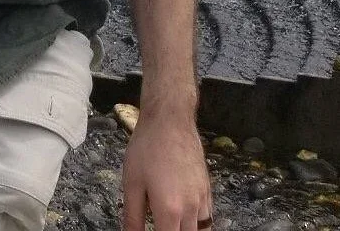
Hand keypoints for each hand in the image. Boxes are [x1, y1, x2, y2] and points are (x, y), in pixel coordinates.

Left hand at [121, 111, 211, 230]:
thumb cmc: (147, 148)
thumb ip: (132, 216)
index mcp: (169, 210)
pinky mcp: (208, 190)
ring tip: (170, 221)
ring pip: (199, 230)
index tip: (150, 228)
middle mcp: (191, 210)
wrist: (170, 120)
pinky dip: (197, 223)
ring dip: (185, 230)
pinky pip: (207, 217)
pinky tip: (184, 215)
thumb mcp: (131, 181)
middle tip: (158, 222)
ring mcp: (203, 200)